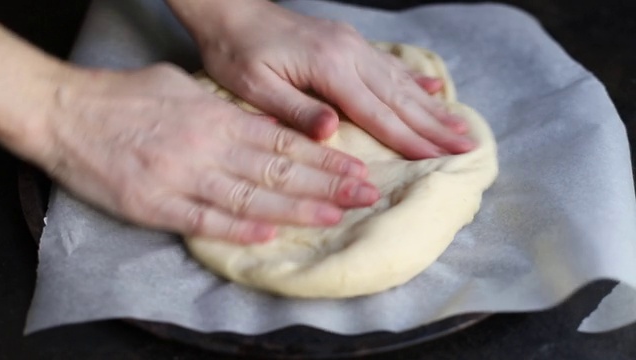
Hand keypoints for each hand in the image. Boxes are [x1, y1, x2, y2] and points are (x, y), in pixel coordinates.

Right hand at [37, 64, 378, 242]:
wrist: (68, 111)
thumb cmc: (127, 97)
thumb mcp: (184, 89)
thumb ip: (227, 111)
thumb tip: (266, 126)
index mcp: (217, 118)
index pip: (284, 143)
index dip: (325, 159)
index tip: (357, 171)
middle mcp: (207, 147)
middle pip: (278, 171)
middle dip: (327, 185)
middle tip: (366, 196)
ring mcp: (182, 176)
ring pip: (249, 197)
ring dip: (295, 209)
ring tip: (334, 217)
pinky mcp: (154, 202)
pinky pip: (202, 219)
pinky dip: (236, 229)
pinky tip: (268, 236)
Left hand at [169, 0, 474, 158]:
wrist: (232, 11)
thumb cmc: (237, 53)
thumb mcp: (255, 87)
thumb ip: (297, 110)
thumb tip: (332, 131)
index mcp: (330, 68)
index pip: (377, 112)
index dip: (409, 139)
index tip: (439, 159)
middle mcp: (351, 54)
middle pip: (400, 98)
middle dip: (435, 126)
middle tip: (468, 145)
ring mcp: (353, 46)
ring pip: (401, 82)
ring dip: (432, 107)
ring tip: (461, 125)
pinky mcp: (349, 43)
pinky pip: (389, 64)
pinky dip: (414, 79)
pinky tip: (433, 88)